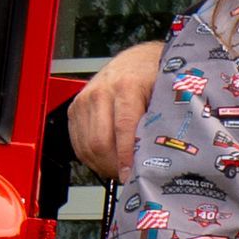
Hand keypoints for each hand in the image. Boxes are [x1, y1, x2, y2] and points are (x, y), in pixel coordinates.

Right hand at [66, 41, 164, 180]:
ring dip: (102, 165)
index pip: (122, 129)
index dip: (126, 158)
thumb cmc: (153, 77)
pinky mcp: (74, 108)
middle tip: (129, 176)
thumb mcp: (163, 96)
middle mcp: (100, 92)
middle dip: (114, 166)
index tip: (131, 176)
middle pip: (99, 142)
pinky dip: (91, 158)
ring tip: (120, 170)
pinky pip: (78, 144)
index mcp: (126, 86)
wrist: (136, 61)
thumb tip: (156, 158)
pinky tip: (106, 160)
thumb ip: (158, 123)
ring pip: (86, 147)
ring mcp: (84, 100)